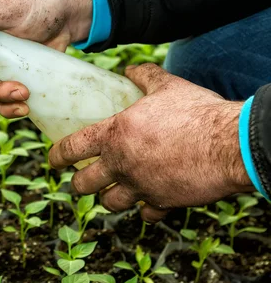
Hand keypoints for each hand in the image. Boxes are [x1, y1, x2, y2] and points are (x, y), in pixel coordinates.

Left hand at [48, 63, 253, 221]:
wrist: (229, 144)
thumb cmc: (196, 113)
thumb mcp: (168, 86)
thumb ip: (145, 76)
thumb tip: (132, 68)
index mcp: (114, 135)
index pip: (71, 148)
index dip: (56, 157)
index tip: (53, 161)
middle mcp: (121, 164)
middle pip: (83, 184)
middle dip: (79, 184)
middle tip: (82, 179)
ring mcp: (140, 186)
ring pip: (110, 203)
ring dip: (109, 198)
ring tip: (112, 191)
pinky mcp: (162, 202)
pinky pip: (146, 213)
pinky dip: (145, 209)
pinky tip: (149, 201)